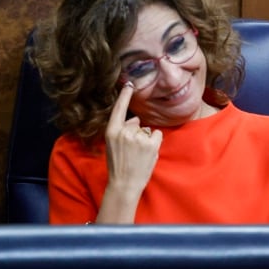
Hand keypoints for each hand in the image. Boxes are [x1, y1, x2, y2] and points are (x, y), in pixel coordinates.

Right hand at [96, 82, 160, 222]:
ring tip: (139, 155)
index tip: (129, 84)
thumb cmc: (118, 165)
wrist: (124, 184)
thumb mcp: (112, 145)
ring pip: (147, 130)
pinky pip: (157, 134)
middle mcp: (124, 132)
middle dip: (136, 133)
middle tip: (131, 151)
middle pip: (136, 123)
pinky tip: (148, 153)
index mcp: (111, 131)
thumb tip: (135, 119)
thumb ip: (122, 130)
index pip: (119, 109)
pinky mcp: (150, 144)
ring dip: (146, 140)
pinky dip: (155, 142)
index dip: (124, 96)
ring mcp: (138, 138)